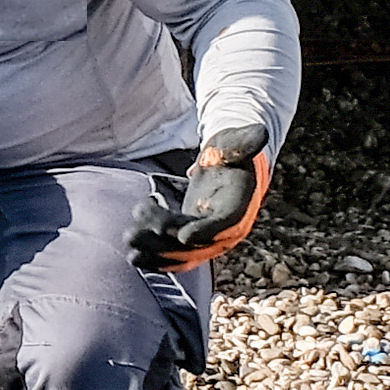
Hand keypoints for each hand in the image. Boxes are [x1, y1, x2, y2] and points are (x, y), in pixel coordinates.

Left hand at [137, 137, 273, 270]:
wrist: (230, 162)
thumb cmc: (233, 150)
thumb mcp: (237, 143)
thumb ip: (244, 143)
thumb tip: (260, 133)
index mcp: (240, 207)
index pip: (224, 224)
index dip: (205, 231)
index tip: (182, 235)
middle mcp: (226, 230)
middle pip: (197, 244)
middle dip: (166, 244)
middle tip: (135, 234)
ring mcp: (208, 236)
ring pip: (181, 252)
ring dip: (154, 251)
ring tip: (129, 241)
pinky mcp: (192, 236)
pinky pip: (174, 251)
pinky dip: (155, 256)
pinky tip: (134, 254)